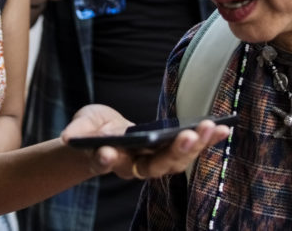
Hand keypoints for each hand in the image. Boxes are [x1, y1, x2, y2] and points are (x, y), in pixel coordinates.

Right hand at [61, 104, 228, 179]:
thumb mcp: (82, 125)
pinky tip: (223, 127)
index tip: (107, 153)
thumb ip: (78, 131)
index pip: (109, 163)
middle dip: (174, 151)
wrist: (105, 136)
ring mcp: (155, 161)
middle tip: (187, 135)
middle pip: (156, 165)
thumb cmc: (93, 130)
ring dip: (196, 145)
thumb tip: (67, 138)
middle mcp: (136, 166)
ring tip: (211, 127)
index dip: (107, 159)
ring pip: (178, 160)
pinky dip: (207, 140)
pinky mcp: (169, 151)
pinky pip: (191, 148)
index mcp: (111, 160)